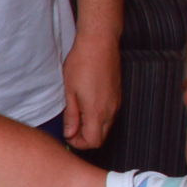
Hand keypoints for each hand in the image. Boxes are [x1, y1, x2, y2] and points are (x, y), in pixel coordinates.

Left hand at [60, 36, 121, 151]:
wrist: (100, 43)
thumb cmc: (82, 63)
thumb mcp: (70, 91)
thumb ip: (72, 115)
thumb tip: (70, 133)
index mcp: (97, 112)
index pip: (93, 142)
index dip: (79, 143)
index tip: (68, 135)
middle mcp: (110, 110)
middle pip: (102, 137)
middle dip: (86, 138)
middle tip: (71, 128)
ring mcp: (116, 102)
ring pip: (107, 126)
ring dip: (93, 127)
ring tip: (77, 114)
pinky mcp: (118, 94)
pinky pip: (111, 114)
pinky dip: (99, 117)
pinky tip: (87, 105)